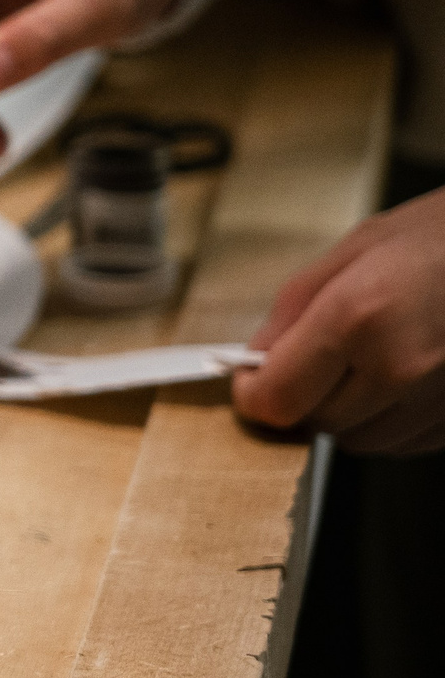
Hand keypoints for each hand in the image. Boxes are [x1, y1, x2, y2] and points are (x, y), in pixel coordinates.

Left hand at [233, 189, 444, 454]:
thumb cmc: (444, 236)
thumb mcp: (358, 248)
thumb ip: (294, 308)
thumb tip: (256, 358)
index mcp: (359, 318)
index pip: (278, 399)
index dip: (254, 393)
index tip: (252, 377)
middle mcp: (401, 367)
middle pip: (316, 422)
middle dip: (303, 397)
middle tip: (316, 359)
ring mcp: (439, 399)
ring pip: (360, 441)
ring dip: (347, 413)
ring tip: (367, 362)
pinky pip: (404, 441)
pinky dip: (390, 419)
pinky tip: (403, 378)